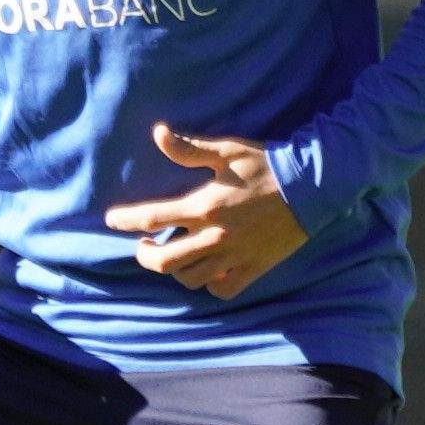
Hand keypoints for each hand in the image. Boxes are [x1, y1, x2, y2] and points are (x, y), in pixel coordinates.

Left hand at [105, 122, 304, 299]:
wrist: (312, 186)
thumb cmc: (267, 165)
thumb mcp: (227, 151)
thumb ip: (189, 149)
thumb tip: (159, 134)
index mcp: (204, 206)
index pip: (152, 218)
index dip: (125, 221)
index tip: (112, 220)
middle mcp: (215, 236)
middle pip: (163, 261)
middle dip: (145, 255)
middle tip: (144, 246)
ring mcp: (234, 256)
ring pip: (189, 278)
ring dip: (175, 269)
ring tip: (174, 255)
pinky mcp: (252, 268)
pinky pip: (221, 290)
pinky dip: (209, 285)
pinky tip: (206, 271)